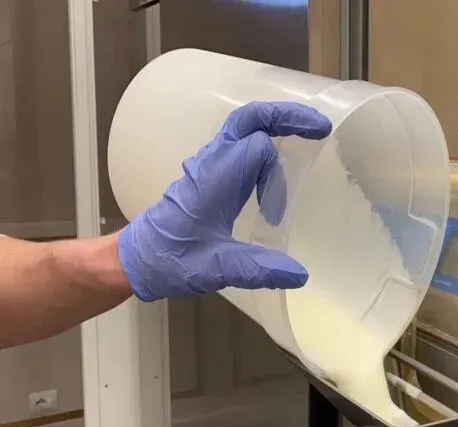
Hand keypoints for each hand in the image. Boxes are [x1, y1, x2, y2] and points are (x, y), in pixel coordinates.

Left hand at [118, 101, 331, 301]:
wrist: (136, 261)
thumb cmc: (169, 260)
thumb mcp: (216, 269)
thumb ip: (258, 270)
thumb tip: (300, 275)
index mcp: (214, 178)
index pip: (258, 149)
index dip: (277, 177)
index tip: (276, 215)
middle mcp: (212, 164)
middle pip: (250, 118)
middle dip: (285, 117)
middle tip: (319, 127)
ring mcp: (209, 167)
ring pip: (244, 129)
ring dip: (275, 130)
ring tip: (306, 141)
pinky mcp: (210, 177)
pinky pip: (240, 146)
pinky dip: (264, 146)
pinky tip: (277, 168)